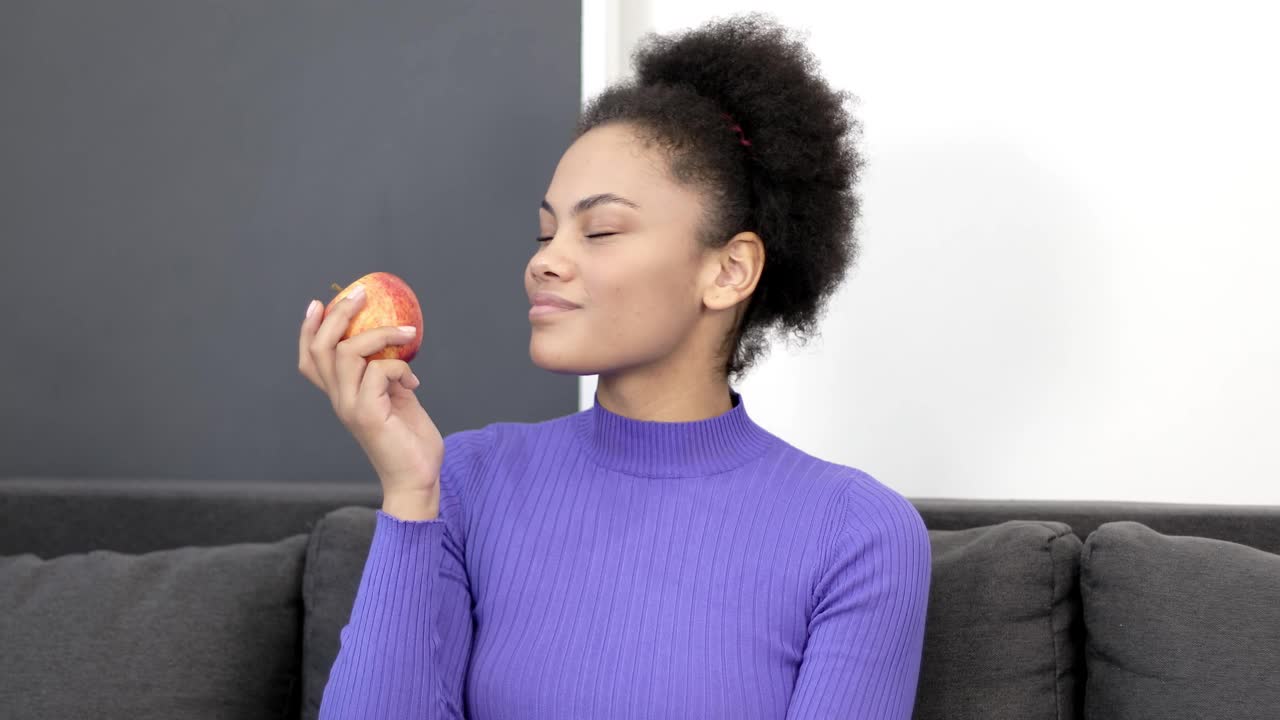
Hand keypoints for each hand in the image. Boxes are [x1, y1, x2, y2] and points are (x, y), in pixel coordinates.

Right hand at [298, 286, 444, 516]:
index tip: (319, 303)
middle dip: (338, 315)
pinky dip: (399, 367)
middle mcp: (339, 400)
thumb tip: (394, 341)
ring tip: (407, 333)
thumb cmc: (410, 440)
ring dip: (380, 334)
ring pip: (347, 353)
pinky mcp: (367, 414)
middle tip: (360, 294)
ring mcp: (350, 407)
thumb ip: (386, 373)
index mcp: (342, 395)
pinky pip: (378, 371)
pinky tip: (414, 382)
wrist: (418, 478)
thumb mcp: (397, 396)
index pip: (310, 359)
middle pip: (321, 348)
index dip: (309, 330)